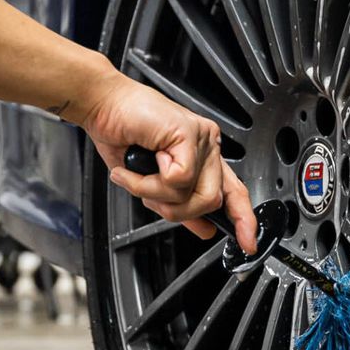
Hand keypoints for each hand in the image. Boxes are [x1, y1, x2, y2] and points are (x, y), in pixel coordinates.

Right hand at [76, 71, 257, 253]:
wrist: (102, 106)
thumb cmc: (121, 136)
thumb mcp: (151, 185)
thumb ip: (179, 205)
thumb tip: (205, 229)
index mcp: (201, 157)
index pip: (233, 191)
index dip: (242, 219)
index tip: (247, 243)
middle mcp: (207, 146)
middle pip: (212, 201)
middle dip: (176, 211)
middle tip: (149, 197)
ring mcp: (201, 138)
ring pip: (195, 194)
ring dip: (157, 194)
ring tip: (137, 175)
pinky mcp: (190, 133)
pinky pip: (179, 179)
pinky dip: (150, 180)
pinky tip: (140, 162)